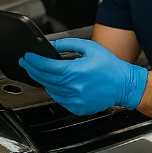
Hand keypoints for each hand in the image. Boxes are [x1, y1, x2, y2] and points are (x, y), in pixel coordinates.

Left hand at [18, 38, 147, 115]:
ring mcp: (75, 100)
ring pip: (50, 90)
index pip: (47, 67)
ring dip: (42, 80)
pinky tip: (53, 83)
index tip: (27, 57)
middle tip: (26, 62)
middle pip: (45, 78)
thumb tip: (51, 45)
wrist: (124, 85)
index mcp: (76, 71)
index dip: (34, 61)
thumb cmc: (110, 67)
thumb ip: (67, 44)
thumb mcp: (89, 48)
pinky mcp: (78, 108)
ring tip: (38, 71)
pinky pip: (59, 99)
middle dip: (33, 69)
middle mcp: (74, 87)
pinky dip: (54, 91)